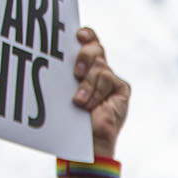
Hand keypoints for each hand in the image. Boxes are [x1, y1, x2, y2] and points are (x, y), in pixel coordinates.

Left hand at [70, 27, 128, 158]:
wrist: (87, 142)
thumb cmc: (71, 118)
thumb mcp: (66, 89)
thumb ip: (68, 72)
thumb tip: (56, 55)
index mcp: (85, 66)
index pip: (89, 41)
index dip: (86, 35)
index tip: (77, 35)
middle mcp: (100, 69)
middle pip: (95, 48)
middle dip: (84, 56)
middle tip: (76, 72)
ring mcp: (111, 79)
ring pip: (99, 65)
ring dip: (87, 84)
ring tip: (79, 101)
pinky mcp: (121, 88)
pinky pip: (107, 78)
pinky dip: (96, 91)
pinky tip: (90, 104)